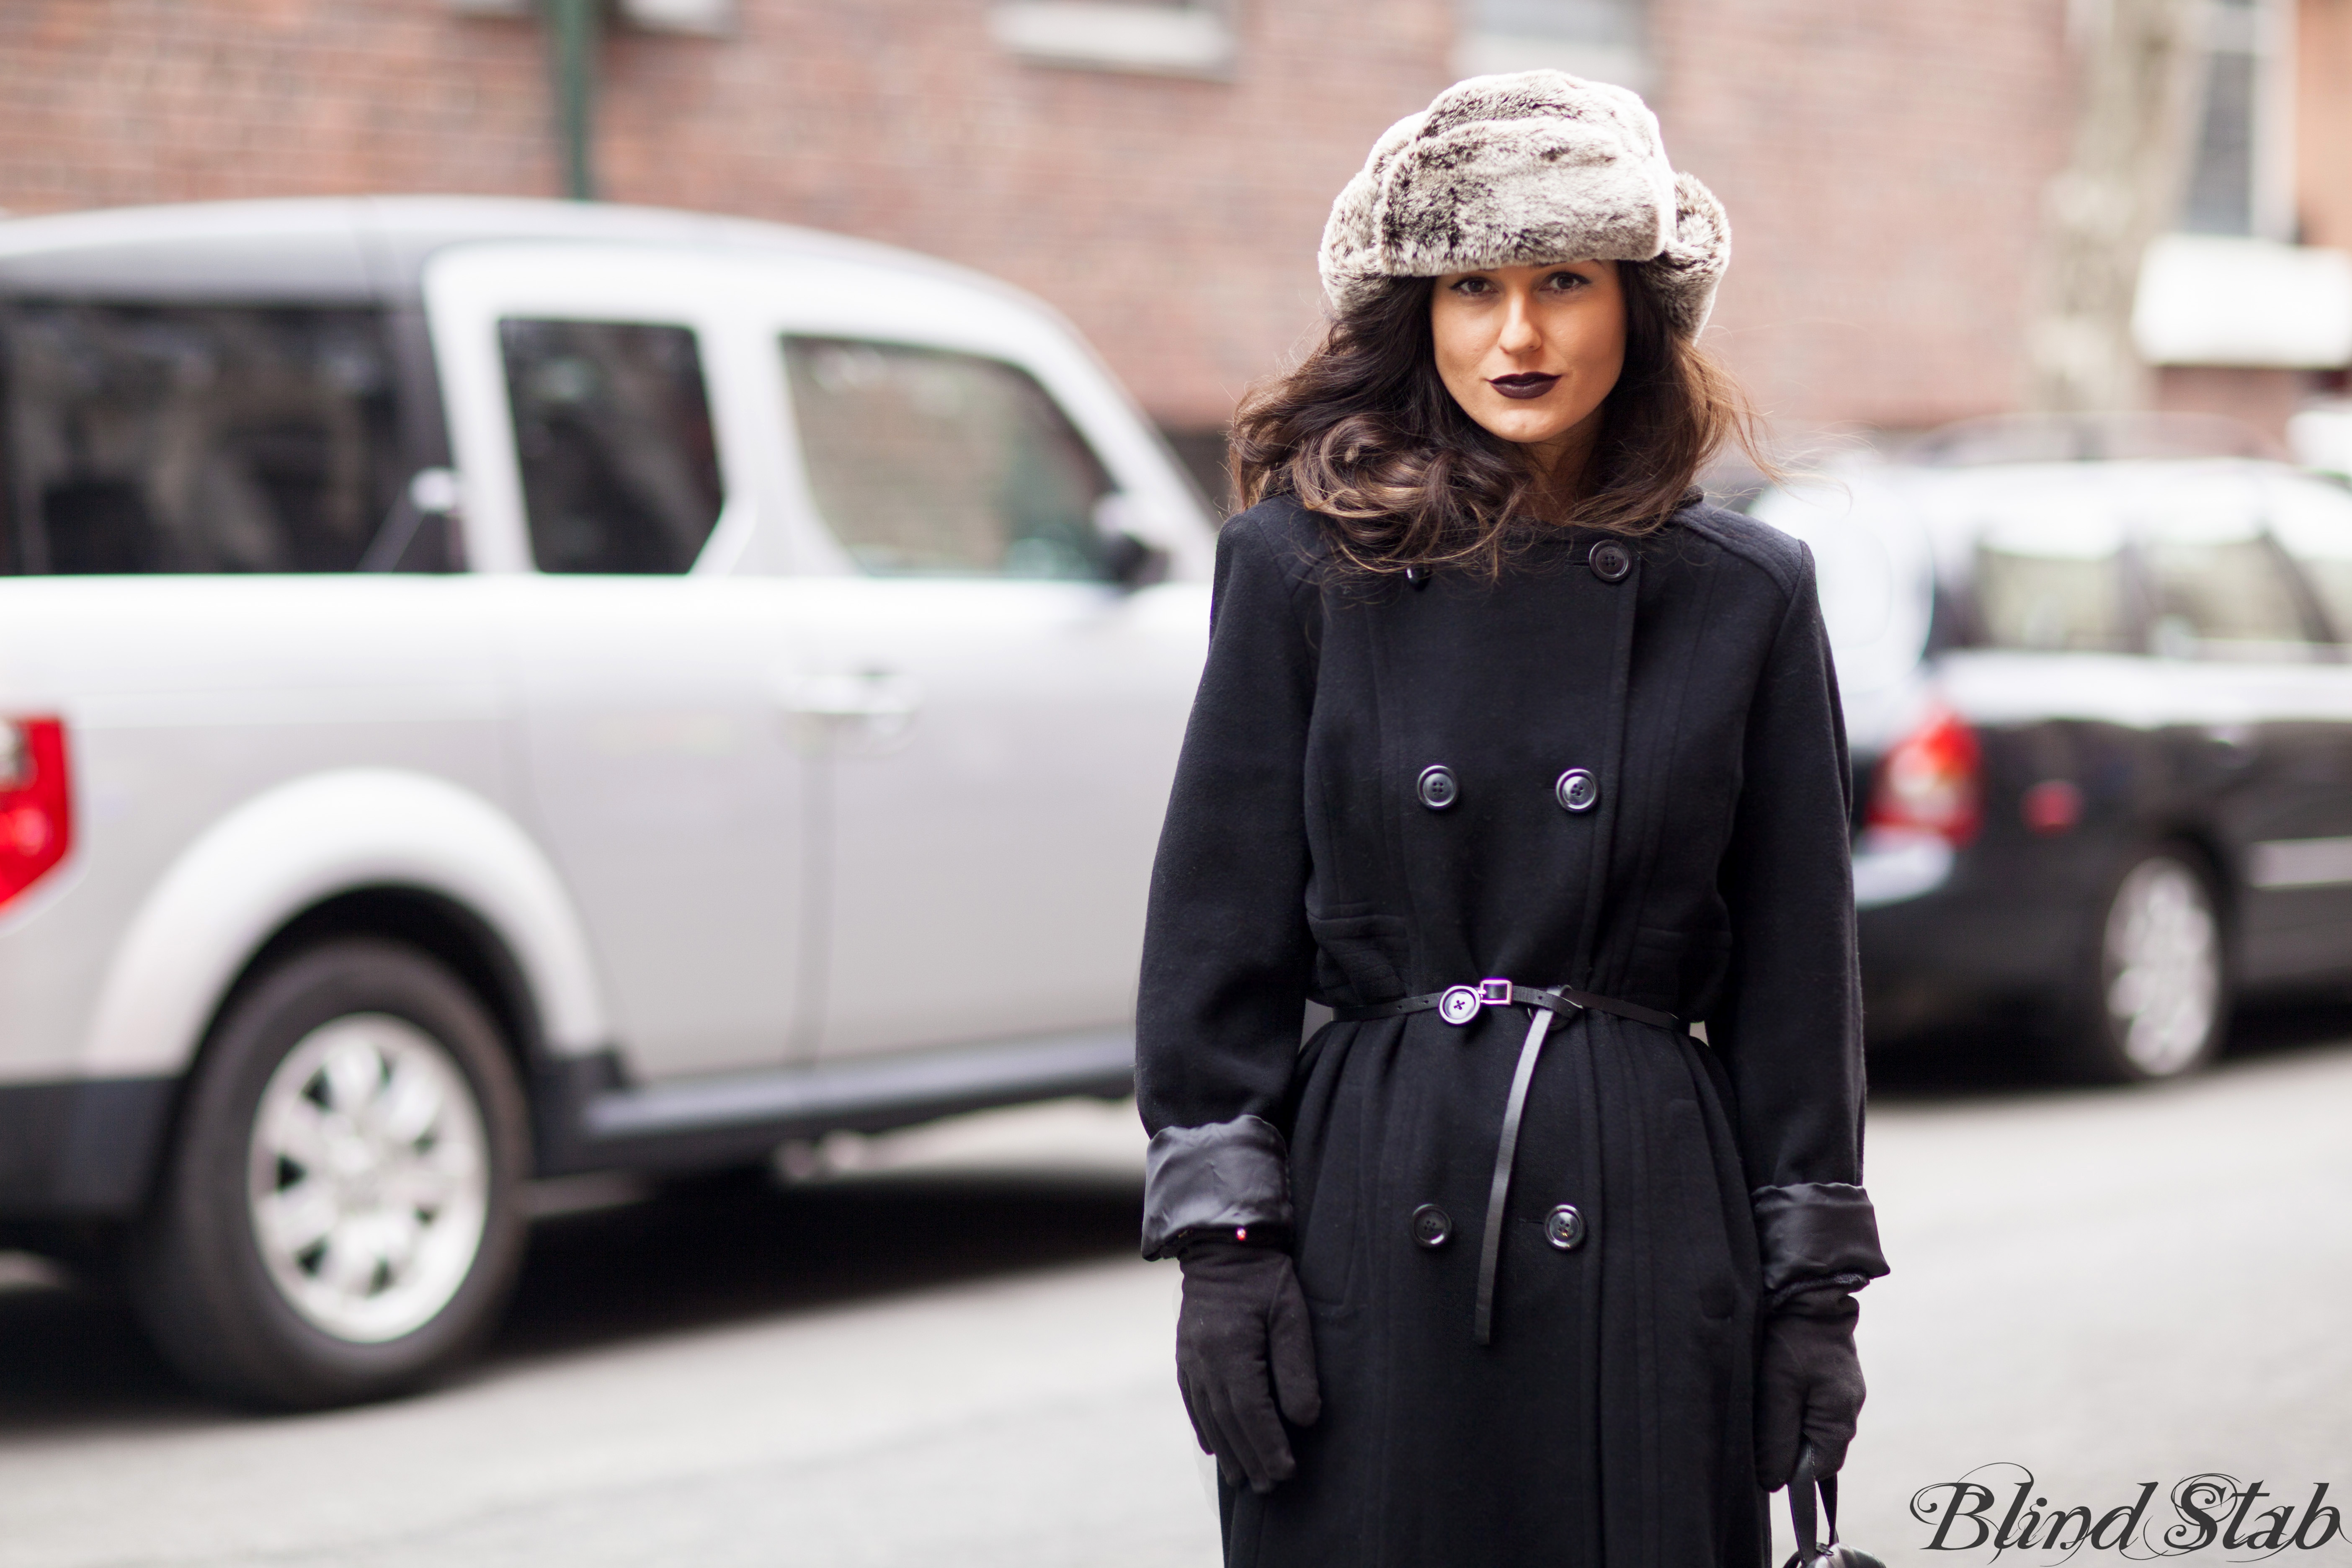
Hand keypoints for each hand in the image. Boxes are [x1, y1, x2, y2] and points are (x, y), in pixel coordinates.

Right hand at [1175, 1236, 1321, 1492]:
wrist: (1222, 1245)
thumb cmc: (1265, 1277)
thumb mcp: (1290, 1314)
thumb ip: (1296, 1366)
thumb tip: (1304, 1420)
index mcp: (1230, 1350)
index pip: (1250, 1411)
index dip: (1268, 1445)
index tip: (1286, 1472)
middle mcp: (1203, 1361)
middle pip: (1227, 1421)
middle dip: (1249, 1458)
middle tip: (1268, 1488)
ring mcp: (1189, 1358)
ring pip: (1208, 1416)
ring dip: (1228, 1451)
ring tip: (1243, 1479)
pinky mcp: (1185, 1354)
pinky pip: (1192, 1400)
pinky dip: (1204, 1427)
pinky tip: (1213, 1448)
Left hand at [1755, 1286, 1864, 1491]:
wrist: (1805, 1289)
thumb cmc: (1789, 1339)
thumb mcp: (1776, 1389)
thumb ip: (1777, 1436)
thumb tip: (1774, 1481)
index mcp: (1840, 1416)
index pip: (1821, 1467)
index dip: (1792, 1470)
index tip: (1763, 1456)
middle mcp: (1847, 1407)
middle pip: (1816, 1447)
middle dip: (1787, 1443)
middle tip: (1758, 1422)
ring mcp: (1840, 1389)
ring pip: (1810, 1423)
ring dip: (1786, 1420)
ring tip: (1764, 1399)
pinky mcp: (1829, 1374)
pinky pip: (1810, 1401)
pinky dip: (1790, 1402)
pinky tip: (1772, 1386)